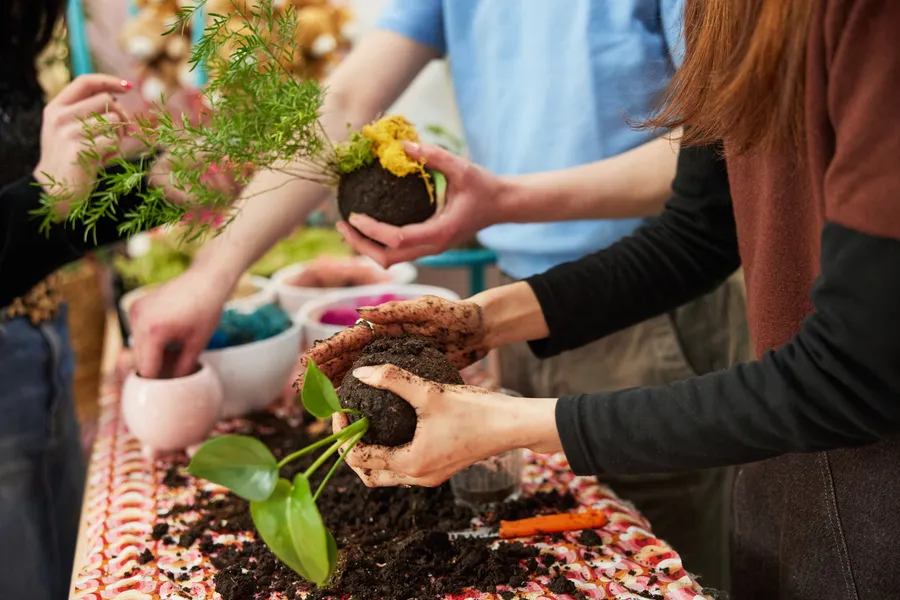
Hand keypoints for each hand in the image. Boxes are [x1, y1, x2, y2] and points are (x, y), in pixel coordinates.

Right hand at [34, 74, 131, 204]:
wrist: (56, 191)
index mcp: (55, 108)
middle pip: (106, 100)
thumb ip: (88, 114)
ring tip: (106, 150)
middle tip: (122, 133)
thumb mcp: (71, 131)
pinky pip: (113, 141)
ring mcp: (68, 132)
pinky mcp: (80, 148)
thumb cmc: (72, 161)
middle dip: (122, 116)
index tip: (128, 87)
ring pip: (113, 121)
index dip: (109, 81)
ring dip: (118, 136)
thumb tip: (118, 99)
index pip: (85, 82)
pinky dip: (115, 151)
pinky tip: (103, 160)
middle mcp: (59, 117)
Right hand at [129, 269, 230, 377]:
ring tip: (170, 354)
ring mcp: (135, 311)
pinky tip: (167, 338)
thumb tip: (174, 386)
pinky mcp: (136, 305)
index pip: (146, 369)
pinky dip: (148, 339)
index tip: (162, 392)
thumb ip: (183, 367)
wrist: (206, 279)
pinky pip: (137, 331)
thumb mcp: (198, 343)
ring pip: (137, 346)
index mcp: (154, 332)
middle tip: (168, 375)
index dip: (155, 383)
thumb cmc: (206, 309)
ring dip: (149, 354)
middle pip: (138, 359)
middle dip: (152, 369)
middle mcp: (139, 320)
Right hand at [296, 295, 488, 388]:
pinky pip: (381, 387)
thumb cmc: (455, 315)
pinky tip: (355, 412)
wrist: (481, 329)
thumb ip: (397, 310)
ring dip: (338, 386)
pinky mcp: (408, 374)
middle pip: (347, 358)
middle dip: (323, 372)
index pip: (349, 338)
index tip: (306, 362)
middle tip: (300, 388)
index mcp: (385, 325)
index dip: (327, 350)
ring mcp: (395, 359)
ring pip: (359, 374)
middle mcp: (385, 342)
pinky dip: (365, 397)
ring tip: (318, 402)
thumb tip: (361, 311)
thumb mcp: (427, 309)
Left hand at [332, 364, 560, 486]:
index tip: (341, 407)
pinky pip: (403, 466)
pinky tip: (392, 424)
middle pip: (368, 473)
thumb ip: (392, 380)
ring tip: (365, 421)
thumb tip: (360, 372)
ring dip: (370, 452)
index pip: (358, 457)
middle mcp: (417, 477)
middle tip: (347, 419)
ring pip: (385, 473)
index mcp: (410, 464)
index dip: (342, 432)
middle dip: (351, 449)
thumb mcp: (430, 391)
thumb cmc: (475, 411)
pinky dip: (389, 451)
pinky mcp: (440, 467)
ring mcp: (429, 475)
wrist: (512, 425)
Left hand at [336, 142, 506, 267]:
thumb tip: (404, 146)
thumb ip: (434, 156)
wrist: (502, 205)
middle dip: (361, 245)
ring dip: (368, 247)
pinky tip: (367, 225)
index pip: (398, 239)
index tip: (353, 215)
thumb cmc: (484, 186)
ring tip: (349, 227)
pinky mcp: (429, 244)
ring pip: (392, 259)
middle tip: (341, 224)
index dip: (372, 231)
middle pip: (388, 258)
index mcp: (440, 232)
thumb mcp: (462, 167)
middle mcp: (433, 246)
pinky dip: (379, 243)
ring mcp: (431, 248)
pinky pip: (398, 251)